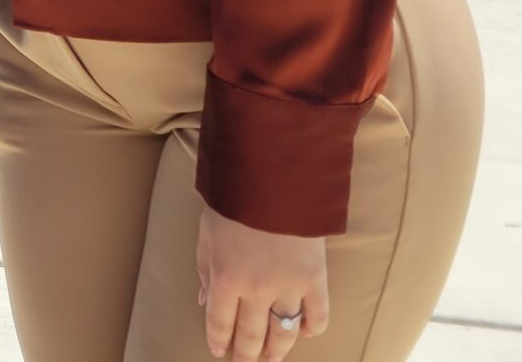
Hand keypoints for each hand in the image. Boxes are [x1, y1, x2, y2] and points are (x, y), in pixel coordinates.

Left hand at [196, 202, 327, 360]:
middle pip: (251, 335)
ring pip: (283, 333)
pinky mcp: (315, 279)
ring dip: (277, 350)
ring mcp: (288, 287)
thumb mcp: (206, 235)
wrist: (271, 178)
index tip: (219, 351)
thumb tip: (203, 300)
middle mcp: (255, 290)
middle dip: (246, 353)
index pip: (219, 322)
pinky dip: (312, 327)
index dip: (219, 340)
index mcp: (224, 278)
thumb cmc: (232, 202)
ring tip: (272, 357)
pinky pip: (318, 315)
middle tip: (245, 361)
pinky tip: (305, 332)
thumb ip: (205, 270)